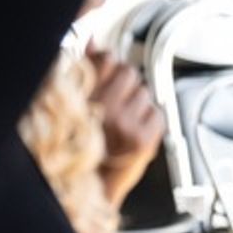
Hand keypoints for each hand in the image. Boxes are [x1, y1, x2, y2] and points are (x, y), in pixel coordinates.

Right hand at [87, 43, 164, 205]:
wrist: (88, 191)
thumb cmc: (79, 146)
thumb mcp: (74, 104)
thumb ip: (84, 69)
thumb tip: (92, 40)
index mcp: (79, 97)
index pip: (106, 59)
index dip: (108, 63)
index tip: (105, 71)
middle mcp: (101, 109)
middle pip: (129, 72)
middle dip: (124, 83)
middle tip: (114, 103)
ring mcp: (125, 125)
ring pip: (144, 92)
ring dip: (136, 103)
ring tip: (120, 123)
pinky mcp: (144, 140)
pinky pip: (157, 114)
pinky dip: (149, 121)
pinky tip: (133, 133)